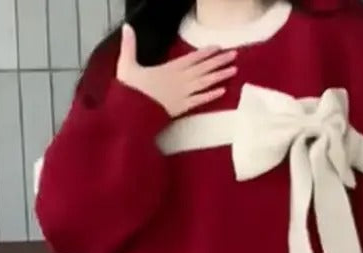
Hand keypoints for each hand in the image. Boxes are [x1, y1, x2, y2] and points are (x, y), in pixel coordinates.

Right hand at [116, 24, 237, 115]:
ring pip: (205, 83)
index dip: (206, 52)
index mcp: (169, 69)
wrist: (131, 115)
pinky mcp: (182, 108)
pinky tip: (223, 91)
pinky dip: (211, 95)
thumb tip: (127, 27)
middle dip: (219, 61)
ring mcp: (183, 95)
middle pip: (203, 68)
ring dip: (220, 76)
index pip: (192, 58)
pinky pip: (200, 101)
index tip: (219, 47)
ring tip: (234, 70)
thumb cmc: (130, 91)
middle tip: (235, 55)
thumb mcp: (127, 65)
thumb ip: (129, 46)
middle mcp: (180, 80)